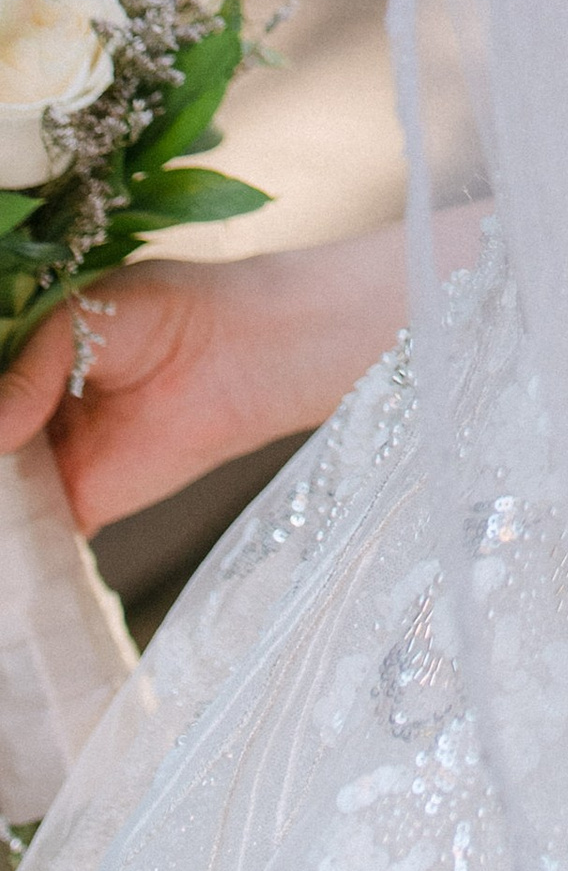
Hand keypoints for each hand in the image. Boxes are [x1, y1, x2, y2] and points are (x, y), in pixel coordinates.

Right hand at [0, 230, 408, 534]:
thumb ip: (27, 372)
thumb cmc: (164, 312)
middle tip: (0, 456)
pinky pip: (25, 543)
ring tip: (2, 500)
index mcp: (8, 362)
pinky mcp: (71, 508)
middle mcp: (14, 419)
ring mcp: (36, 468)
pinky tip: (7, 554)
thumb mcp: (82, 321)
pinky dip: (8, 557)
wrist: (240, 355)